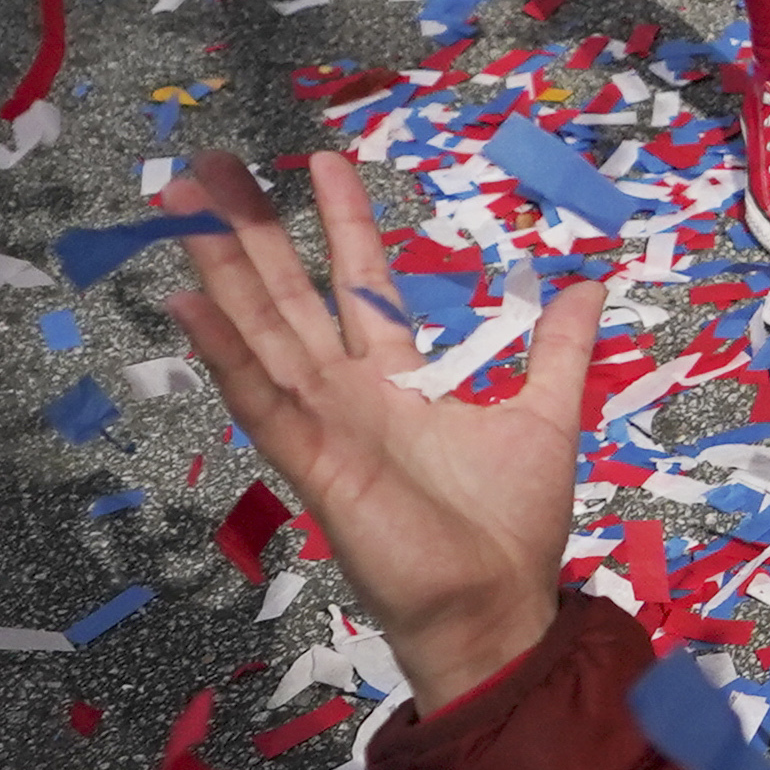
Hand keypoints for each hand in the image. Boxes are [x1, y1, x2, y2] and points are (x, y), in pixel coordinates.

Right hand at [155, 152, 599, 715]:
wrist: (495, 608)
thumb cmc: (508, 524)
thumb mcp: (546, 416)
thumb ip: (557, 349)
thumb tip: (589, 284)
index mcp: (395, 378)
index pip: (361, 282)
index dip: (343, 221)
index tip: (324, 160)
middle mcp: (348, 392)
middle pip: (290, 294)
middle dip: (253, 230)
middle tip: (209, 164)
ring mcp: (323, 424)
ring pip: (261, 331)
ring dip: (219, 270)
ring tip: (180, 207)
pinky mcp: (314, 464)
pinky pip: (262, 402)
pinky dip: (225, 355)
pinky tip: (188, 304)